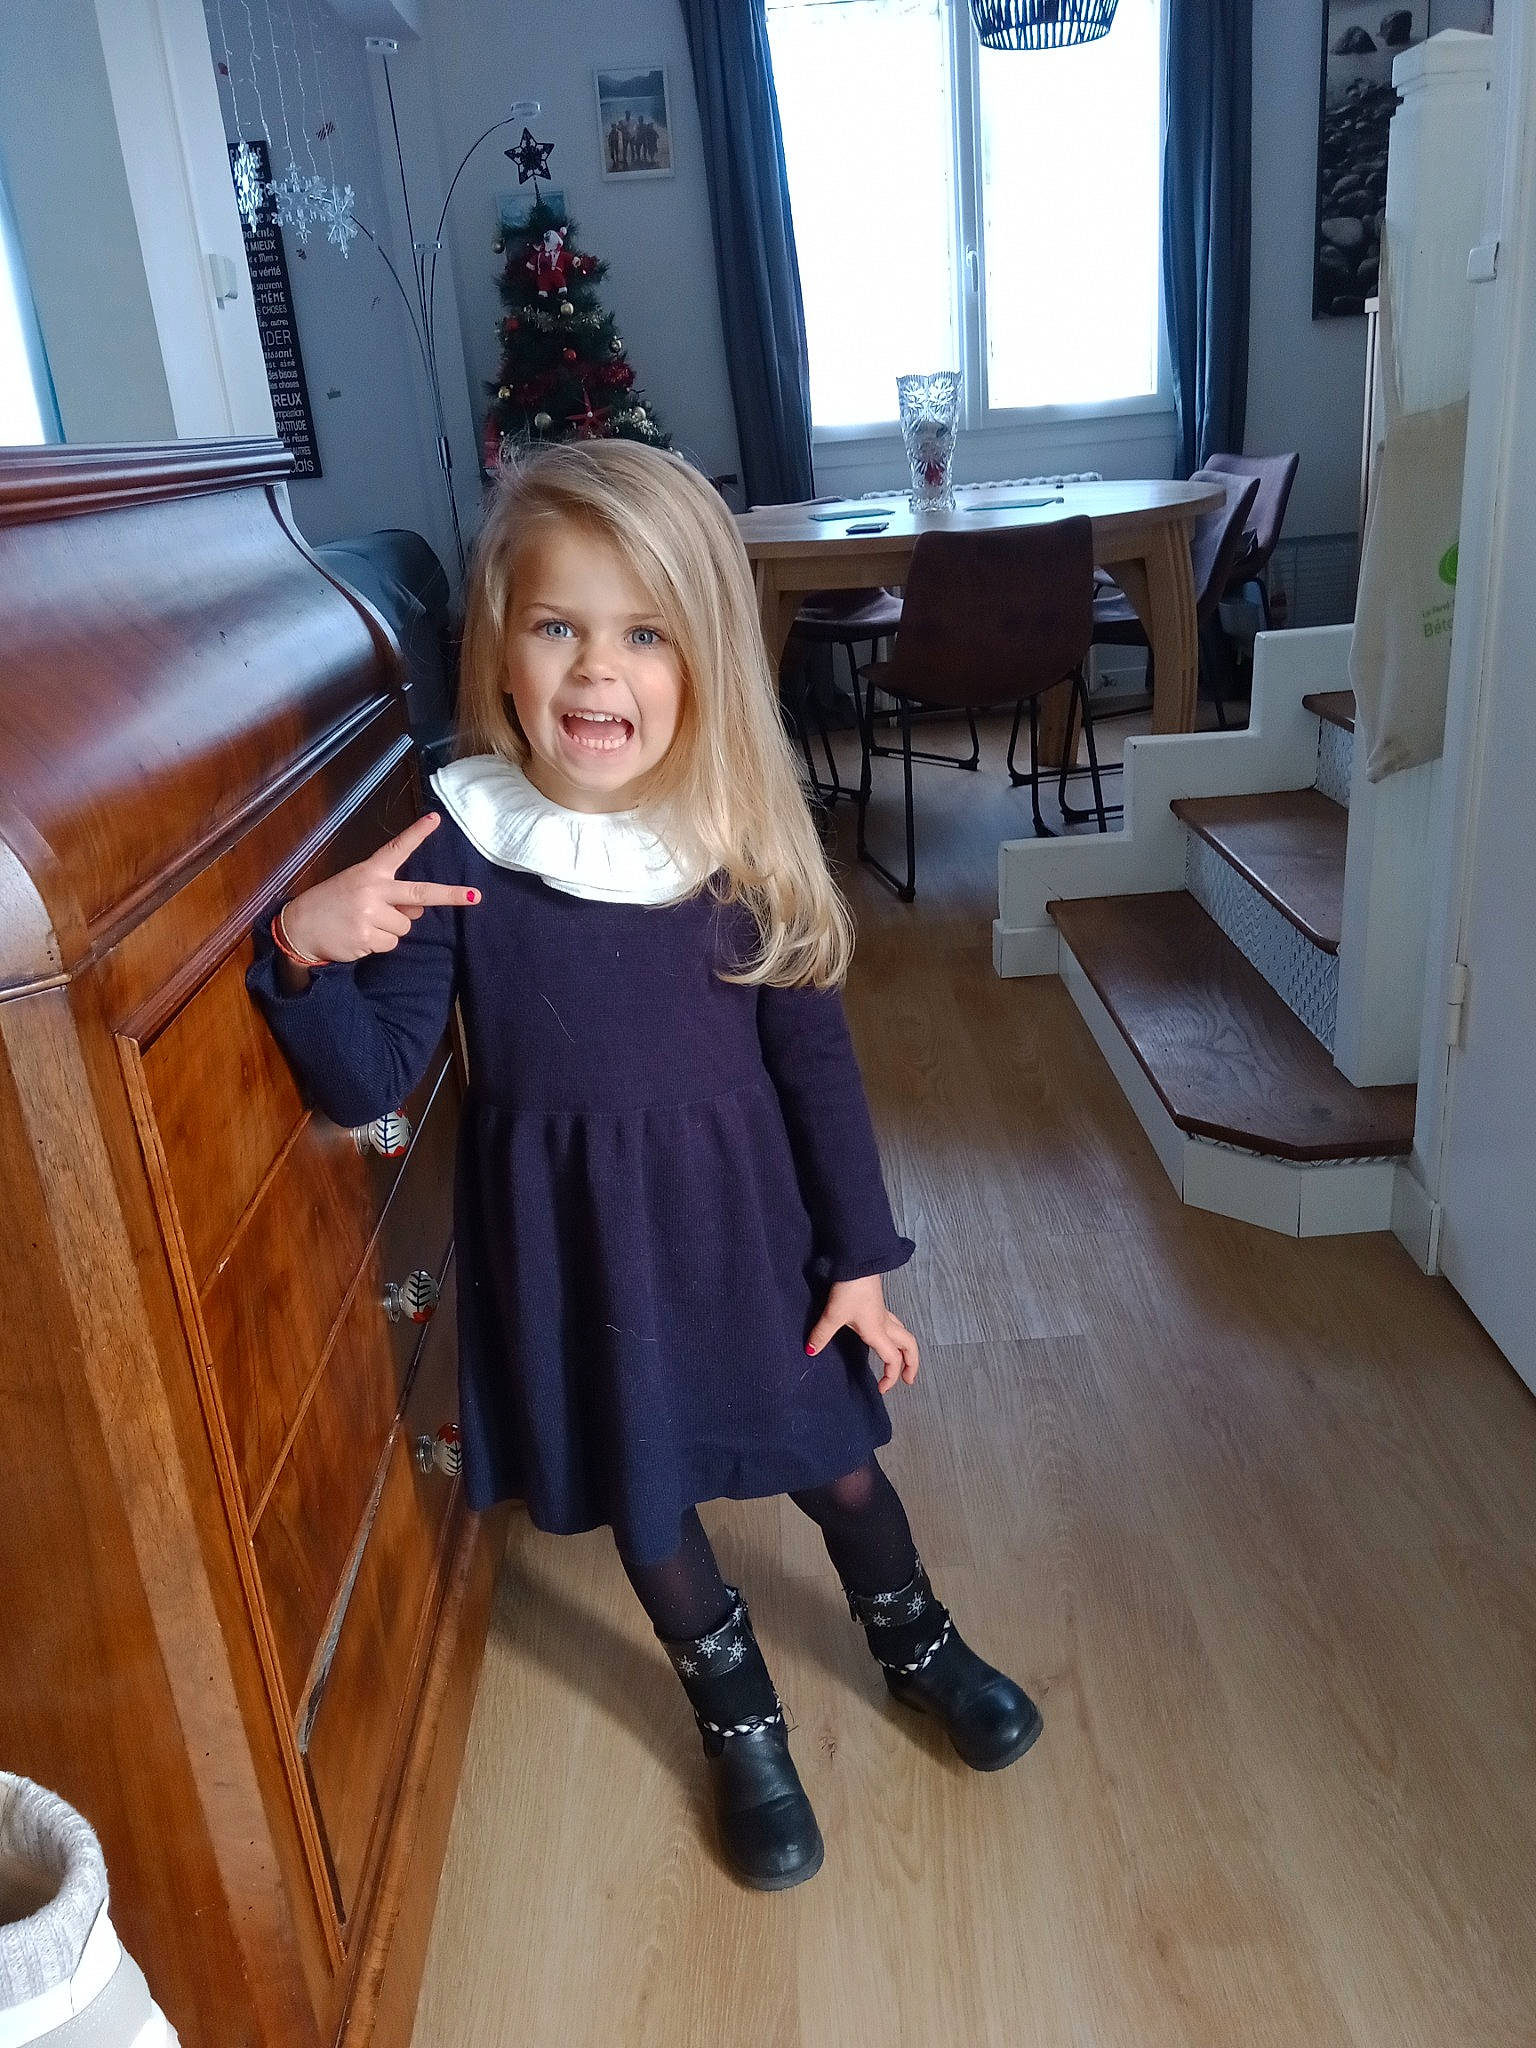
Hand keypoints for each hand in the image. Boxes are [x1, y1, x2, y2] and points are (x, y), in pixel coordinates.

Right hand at [280, 813, 479, 965]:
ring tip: (365, 924)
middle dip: (450, 896)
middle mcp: (372, 890)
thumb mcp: (359, 889)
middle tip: (475, 897)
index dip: (417, 834)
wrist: (300, 927)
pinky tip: (359, 936)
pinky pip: (391, 943)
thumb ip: (390, 894)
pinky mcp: (367, 938)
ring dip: (391, 929)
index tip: (436, 819)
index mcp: (370, 872)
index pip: (397, 849)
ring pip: (405, 926)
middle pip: (420, 893)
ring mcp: (370, 914)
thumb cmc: (333, 904)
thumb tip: (421, 907)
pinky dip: (379, 943)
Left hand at [806, 1275, 918, 1394]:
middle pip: (909, 1346)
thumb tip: (811, 1351)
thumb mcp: (833, 1314)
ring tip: (903, 1362)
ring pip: (904, 1334)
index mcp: (878, 1331)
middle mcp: (885, 1324)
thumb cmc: (850, 1289)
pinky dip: (896, 1337)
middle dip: (912, 1365)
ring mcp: (883, 1313)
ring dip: (907, 1350)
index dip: (891, 1377)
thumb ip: (822, 1334)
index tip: (881, 1389)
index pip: (892, 1359)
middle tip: (908, 1380)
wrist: (858, 1263)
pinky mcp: (878, 1305)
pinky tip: (885, 1337)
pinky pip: (895, 1325)